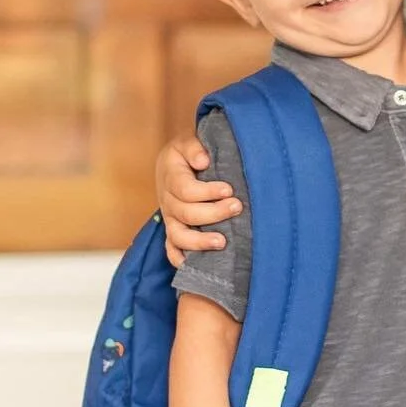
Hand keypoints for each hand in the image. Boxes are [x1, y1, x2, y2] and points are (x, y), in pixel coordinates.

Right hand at [157, 134, 242, 267]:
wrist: (174, 164)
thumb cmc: (187, 153)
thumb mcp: (187, 141)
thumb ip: (194, 148)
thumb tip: (203, 161)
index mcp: (171, 177)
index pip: (186, 190)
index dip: (207, 192)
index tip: (228, 189)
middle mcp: (168, 201)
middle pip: (186, 214)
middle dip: (213, 213)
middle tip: (237, 207)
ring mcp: (170, 219)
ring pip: (178, 236)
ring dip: (199, 242)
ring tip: (222, 243)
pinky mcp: (173, 231)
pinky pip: (171, 250)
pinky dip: (181, 259)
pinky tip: (195, 265)